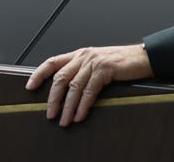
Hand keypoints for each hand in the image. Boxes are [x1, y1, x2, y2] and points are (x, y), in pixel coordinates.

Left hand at [25, 45, 153, 126]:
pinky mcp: (105, 70)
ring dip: (68, 106)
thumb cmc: (121, 62)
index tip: (30, 87)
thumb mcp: (97, 63)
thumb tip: (69, 91)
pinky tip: (80, 115)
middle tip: (50, 114)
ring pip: (74, 86)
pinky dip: (83, 105)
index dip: (39, 74)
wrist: (143, 57)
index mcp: (79, 54)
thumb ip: (83, 71)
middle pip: (60, 77)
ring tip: (64, 120)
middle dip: (53, 98)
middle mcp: (83, 56)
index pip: (52, 62)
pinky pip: (89, 90)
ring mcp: (93, 62)